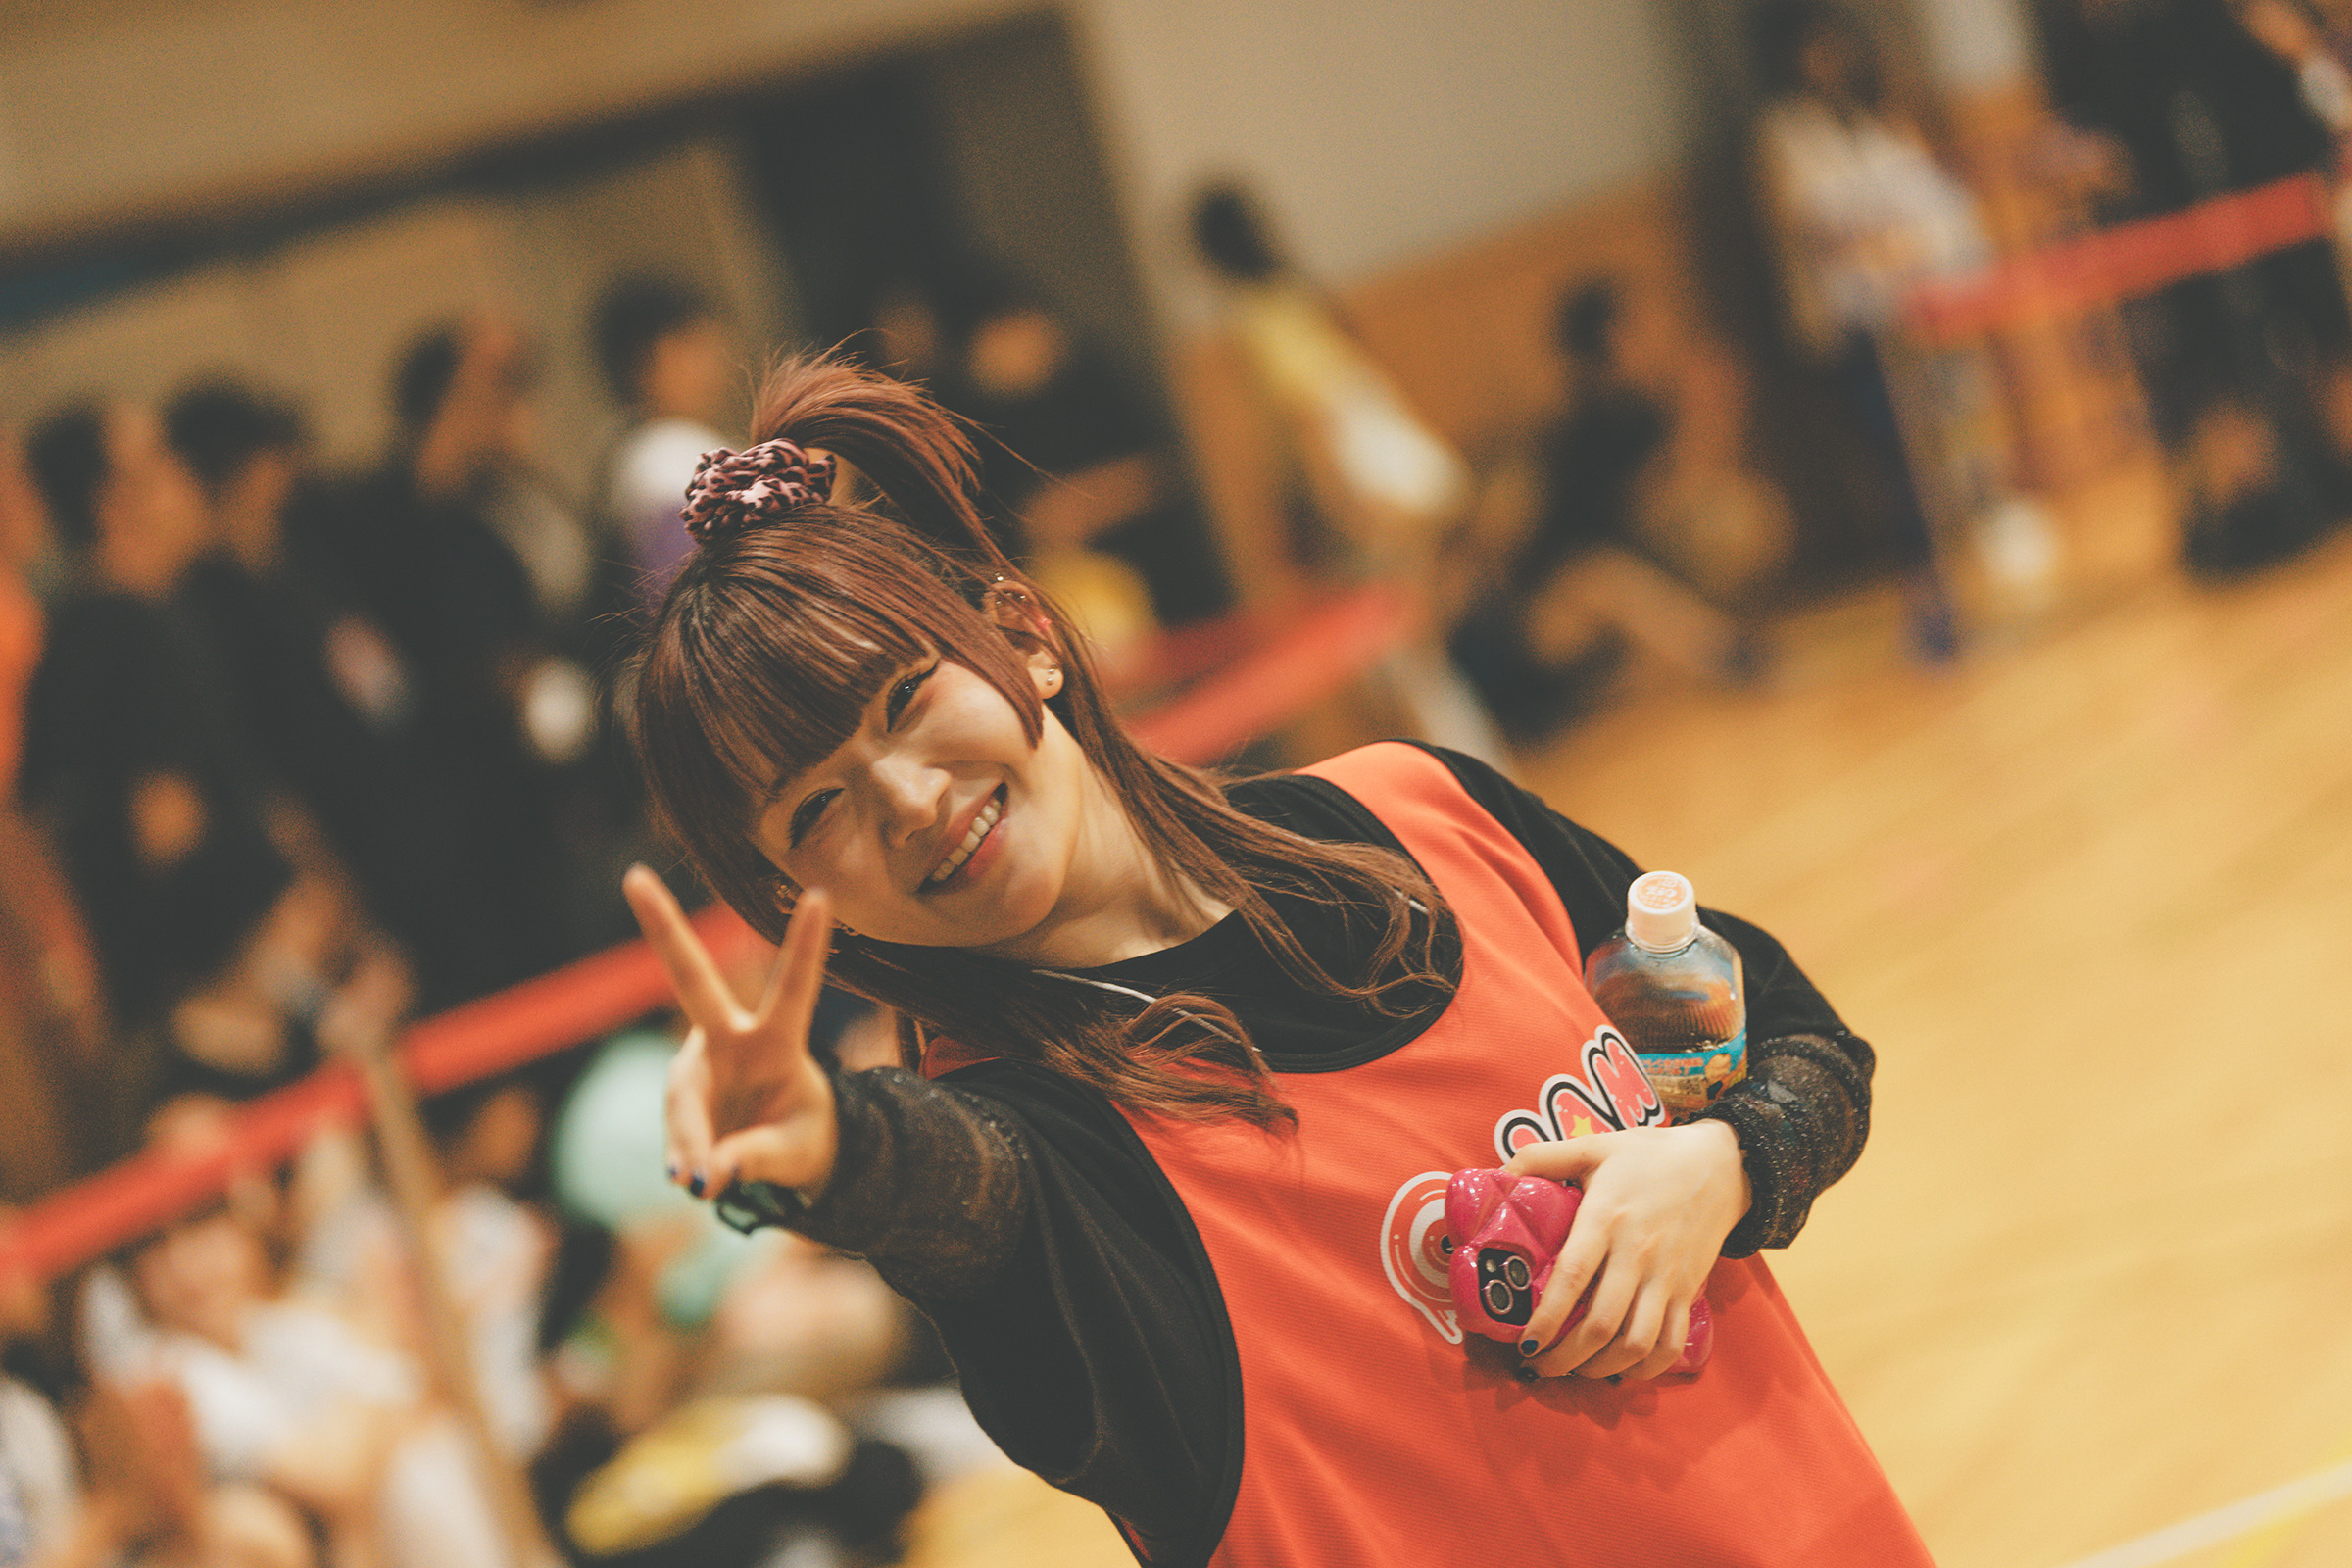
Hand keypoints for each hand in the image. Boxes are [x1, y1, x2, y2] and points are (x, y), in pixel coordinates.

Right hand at [622, 867, 837, 1201]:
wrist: (780, 1156)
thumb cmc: (802, 1140)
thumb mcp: (797, 1154)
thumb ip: (757, 1159)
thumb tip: (707, 1175)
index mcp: (779, 1041)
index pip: (796, 987)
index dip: (806, 946)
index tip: (822, 895)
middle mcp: (731, 1040)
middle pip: (692, 981)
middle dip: (663, 930)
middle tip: (633, 877)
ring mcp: (697, 1065)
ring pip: (682, 1101)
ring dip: (692, 1144)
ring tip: (705, 1184)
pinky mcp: (678, 1095)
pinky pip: (676, 1134)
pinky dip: (686, 1160)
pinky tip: (696, 1180)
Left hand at [1505, 1121, 1749, 1380]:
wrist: (1720, 1164)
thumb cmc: (1649, 1156)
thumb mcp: (1592, 1147)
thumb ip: (1540, 1158)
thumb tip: (1496, 1175)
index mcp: (1606, 1218)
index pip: (1573, 1278)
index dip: (1547, 1318)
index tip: (1526, 1344)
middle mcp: (1637, 1254)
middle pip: (1601, 1323)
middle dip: (1566, 1357)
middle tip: (1540, 1366)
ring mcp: (1667, 1277)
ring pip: (1636, 1343)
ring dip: (1601, 1368)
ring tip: (1574, 1370)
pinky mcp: (1689, 1291)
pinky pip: (1669, 1343)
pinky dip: (1644, 1368)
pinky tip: (1619, 1370)